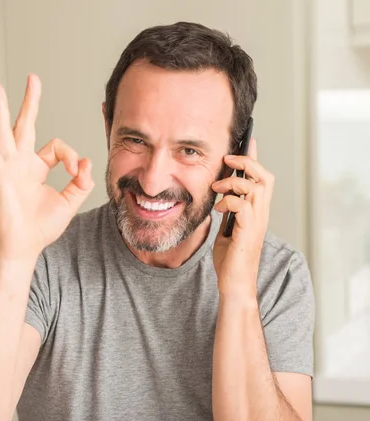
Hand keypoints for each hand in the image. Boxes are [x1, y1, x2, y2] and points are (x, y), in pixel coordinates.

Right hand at [0, 74, 94, 256]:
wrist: (25, 246)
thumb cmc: (42, 227)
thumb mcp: (69, 202)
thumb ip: (81, 182)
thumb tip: (87, 161)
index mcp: (36, 167)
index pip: (57, 147)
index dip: (71, 156)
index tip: (78, 173)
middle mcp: (20, 163)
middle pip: (25, 125)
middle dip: (29, 102)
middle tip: (33, 78)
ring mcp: (8, 167)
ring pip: (3, 131)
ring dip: (0, 108)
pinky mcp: (0, 176)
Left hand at [211, 139, 273, 297]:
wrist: (233, 283)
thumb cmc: (230, 260)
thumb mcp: (227, 230)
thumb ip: (228, 213)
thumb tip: (221, 198)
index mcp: (256, 212)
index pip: (261, 179)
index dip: (254, 159)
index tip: (246, 142)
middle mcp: (261, 214)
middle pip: (265, 176)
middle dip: (247, 162)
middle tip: (228, 159)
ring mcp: (256, 222)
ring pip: (255, 186)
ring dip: (233, 181)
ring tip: (217, 187)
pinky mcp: (247, 230)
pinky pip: (242, 204)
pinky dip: (228, 200)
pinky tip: (218, 209)